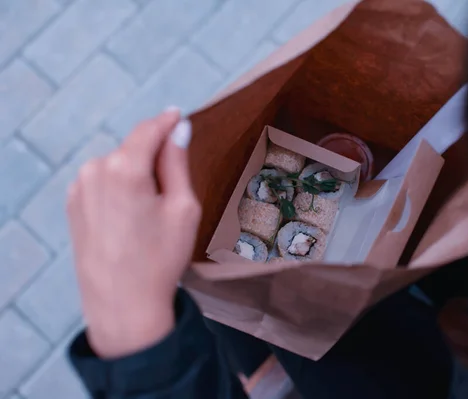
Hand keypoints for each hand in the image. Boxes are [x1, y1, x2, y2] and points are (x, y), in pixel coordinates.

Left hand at [67, 108, 200, 357]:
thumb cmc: (160, 258)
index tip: (179, 115)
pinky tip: (130, 219)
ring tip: (149, 213)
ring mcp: (79, 188)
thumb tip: (178, 129)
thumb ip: (178, 163)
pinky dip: (119, 188)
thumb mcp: (183, 208)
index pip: (149, 130)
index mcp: (124, 168)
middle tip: (174, 190)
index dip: (167, 121)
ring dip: (136, 174)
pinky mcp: (73, 204)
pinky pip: (103, 182)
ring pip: (117, 165)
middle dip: (154, 157)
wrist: (123, 304)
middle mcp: (95, 170)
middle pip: (133, 149)